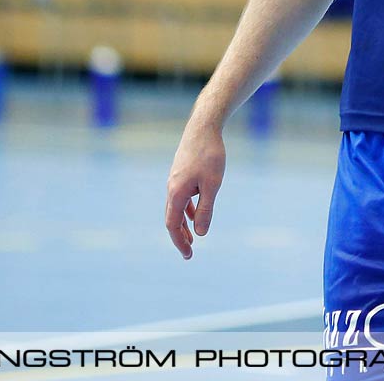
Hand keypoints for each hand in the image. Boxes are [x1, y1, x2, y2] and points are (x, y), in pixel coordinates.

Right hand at [164, 114, 225, 258]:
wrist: (203, 127)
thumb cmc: (210, 155)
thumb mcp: (212, 185)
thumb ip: (205, 209)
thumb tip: (200, 233)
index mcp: (176, 192)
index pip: (173, 225)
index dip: (179, 242)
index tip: (188, 255)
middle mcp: (171, 188)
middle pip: (171, 219)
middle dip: (179, 237)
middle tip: (189, 254)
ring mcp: (175, 180)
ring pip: (176, 208)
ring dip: (183, 224)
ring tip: (191, 239)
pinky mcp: (181, 173)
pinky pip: (181, 197)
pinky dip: (186, 209)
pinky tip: (194, 215)